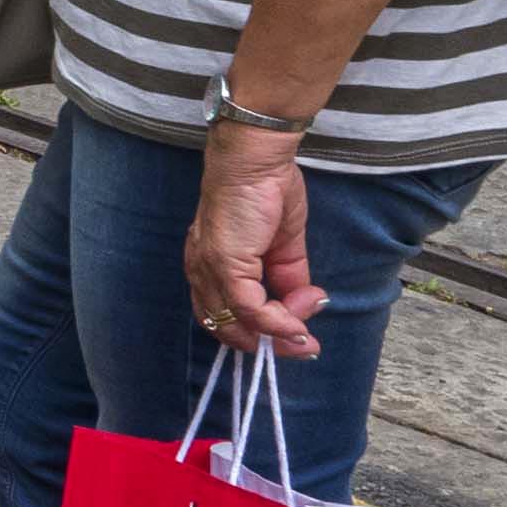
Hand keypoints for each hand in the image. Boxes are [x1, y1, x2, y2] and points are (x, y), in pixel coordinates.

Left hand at [185, 126, 328, 354]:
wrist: (256, 161)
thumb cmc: (266, 193)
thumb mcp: (283, 246)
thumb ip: (289, 279)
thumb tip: (303, 306)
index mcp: (210, 268)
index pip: (225, 316)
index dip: (259, 333)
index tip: (295, 336)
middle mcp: (202, 273)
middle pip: (227, 328)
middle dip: (268, 344)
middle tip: (303, 346)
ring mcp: (210, 271)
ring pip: (236, 324)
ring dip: (276, 336)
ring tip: (305, 336)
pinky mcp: (224, 265)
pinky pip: (250, 309)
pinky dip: (276, 323)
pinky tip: (298, 325)